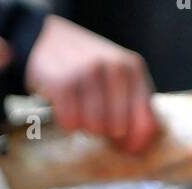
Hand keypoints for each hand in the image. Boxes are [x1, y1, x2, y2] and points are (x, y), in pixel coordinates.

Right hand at [24, 16, 159, 153]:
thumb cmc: (89, 68)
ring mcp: (88, 73)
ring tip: (80, 107)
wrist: (46, 38)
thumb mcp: (120, 78)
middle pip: (118, 130)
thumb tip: (138, 148)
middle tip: (95, 114)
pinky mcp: (63, 83)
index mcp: (133, 68)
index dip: (135, 141)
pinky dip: (67, 121)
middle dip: (106, 130)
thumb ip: (135, 107)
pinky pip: (71, 124)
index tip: (124, 145)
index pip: (145, 123)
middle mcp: (114, 68)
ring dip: (85, 126)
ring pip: (94, 129)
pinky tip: (65, 105)